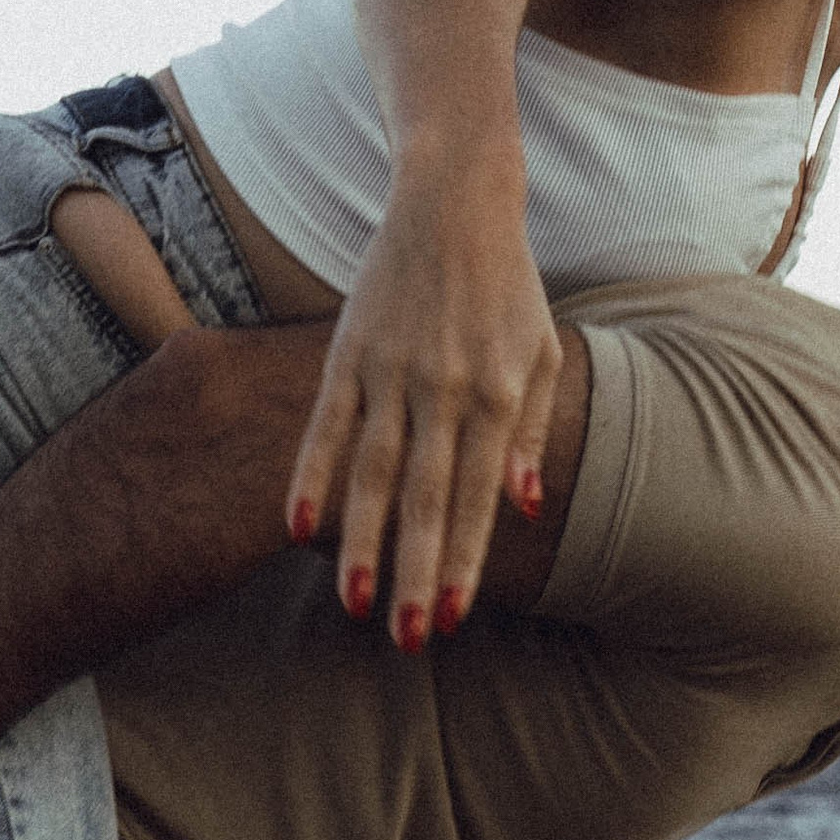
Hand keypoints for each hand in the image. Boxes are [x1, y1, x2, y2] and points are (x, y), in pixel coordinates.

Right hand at [284, 189, 561, 641]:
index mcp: (497, 395)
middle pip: (426, 498)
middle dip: (416, 572)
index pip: (478, 497)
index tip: (453, 619)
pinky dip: (310, 475)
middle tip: (406, 640)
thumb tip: (527, 508)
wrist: (455, 200)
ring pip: (372, 471)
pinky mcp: (349, 351)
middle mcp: (443, 389)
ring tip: (351, 602)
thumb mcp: (542, 353)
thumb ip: (530, 433)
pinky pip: (325, 425)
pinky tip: (297, 528)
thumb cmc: (508, 287)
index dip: (465, 561)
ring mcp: (391, 371)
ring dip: (361, 541)